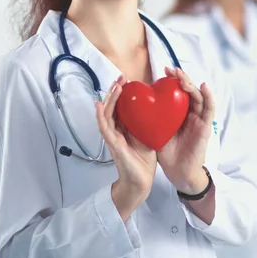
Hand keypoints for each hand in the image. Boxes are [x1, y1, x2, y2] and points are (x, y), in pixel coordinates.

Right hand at [96, 75, 156, 219]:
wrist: (142, 181)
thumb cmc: (145, 160)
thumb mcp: (148, 135)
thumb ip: (148, 122)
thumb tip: (156, 107)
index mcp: (124, 127)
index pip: (121, 105)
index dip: (122, 92)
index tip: (128, 80)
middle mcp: (116, 130)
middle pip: (112, 106)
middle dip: (115, 90)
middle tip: (121, 77)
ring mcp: (112, 137)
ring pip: (106, 114)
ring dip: (109, 99)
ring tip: (114, 86)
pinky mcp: (112, 144)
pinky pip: (104, 128)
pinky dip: (101, 116)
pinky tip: (99, 105)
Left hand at [157, 67, 214, 194]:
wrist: (178, 172)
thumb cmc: (167, 153)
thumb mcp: (155, 130)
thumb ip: (150, 117)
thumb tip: (133, 103)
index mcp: (179, 114)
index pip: (177, 92)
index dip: (171, 81)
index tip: (162, 71)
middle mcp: (191, 114)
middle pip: (188, 91)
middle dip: (180, 78)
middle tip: (170, 69)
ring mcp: (199, 119)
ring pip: (199, 96)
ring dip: (191, 84)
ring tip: (181, 76)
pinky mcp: (206, 127)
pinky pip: (210, 109)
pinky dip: (209, 96)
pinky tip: (203, 87)